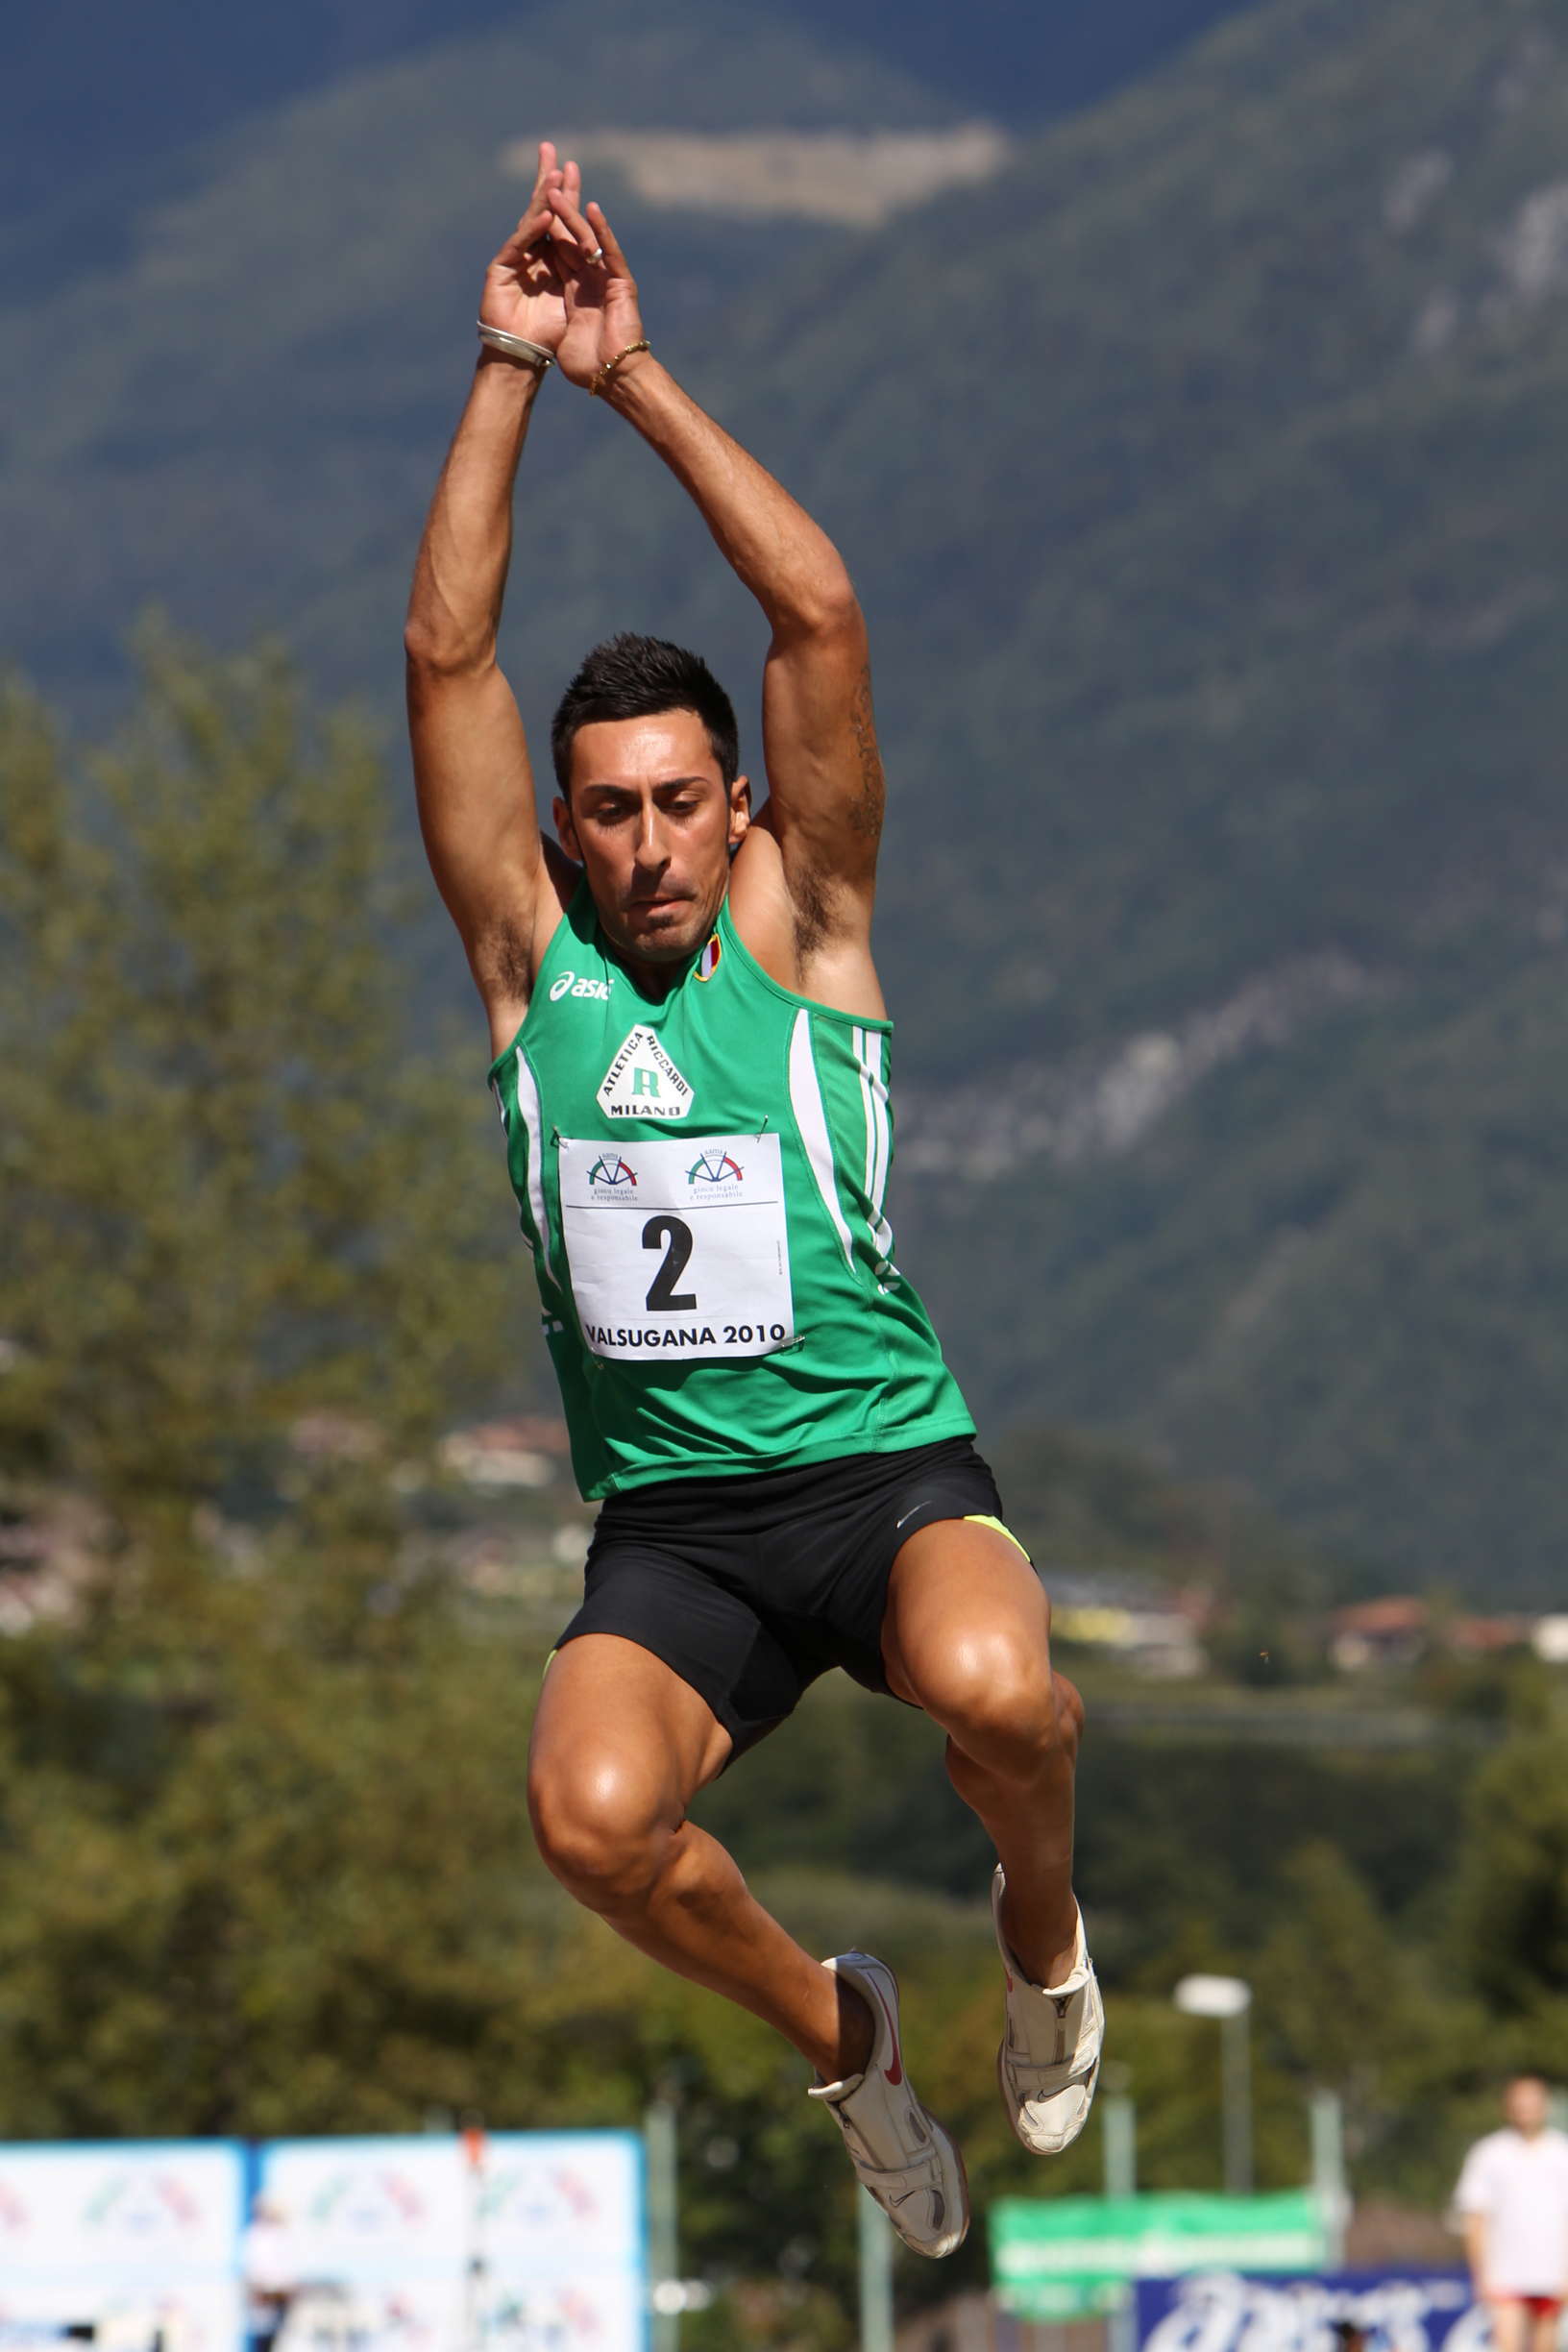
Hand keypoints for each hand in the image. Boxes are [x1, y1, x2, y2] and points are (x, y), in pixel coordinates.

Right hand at [479, 141, 578, 353]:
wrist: (523, 358)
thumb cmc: (550, 336)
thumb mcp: (574, 300)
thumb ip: (582, 276)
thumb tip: (599, 257)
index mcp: (551, 258)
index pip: (560, 219)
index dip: (566, 195)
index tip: (572, 166)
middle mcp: (532, 254)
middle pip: (542, 212)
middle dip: (549, 183)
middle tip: (552, 150)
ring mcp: (515, 260)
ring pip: (530, 223)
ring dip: (542, 201)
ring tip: (553, 177)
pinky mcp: (501, 271)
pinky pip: (520, 247)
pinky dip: (532, 232)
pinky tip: (545, 216)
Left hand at [544, 186, 648, 390]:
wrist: (612, 379)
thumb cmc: (587, 367)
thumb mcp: (562, 336)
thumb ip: (554, 321)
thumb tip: (540, 325)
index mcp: (573, 289)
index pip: (558, 248)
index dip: (548, 223)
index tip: (539, 199)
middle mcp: (589, 279)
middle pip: (572, 234)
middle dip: (563, 204)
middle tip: (556, 171)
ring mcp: (605, 279)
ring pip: (587, 239)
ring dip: (573, 213)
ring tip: (561, 184)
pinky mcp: (620, 285)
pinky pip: (609, 254)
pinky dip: (601, 232)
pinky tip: (591, 209)